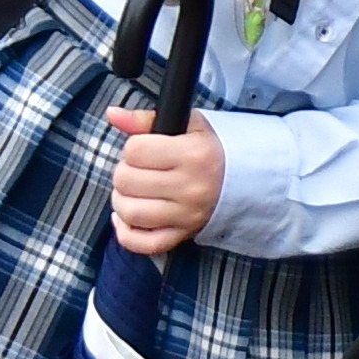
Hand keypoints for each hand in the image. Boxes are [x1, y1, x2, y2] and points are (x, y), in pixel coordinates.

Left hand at [106, 105, 225, 255]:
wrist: (245, 179)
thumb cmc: (211, 149)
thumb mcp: (186, 125)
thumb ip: (145, 120)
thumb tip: (113, 114)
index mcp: (193, 155)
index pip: (135, 151)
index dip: (133, 147)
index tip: (145, 149)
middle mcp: (190, 188)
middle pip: (126, 181)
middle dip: (125, 172)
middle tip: (138, 169)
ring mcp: (186, 215)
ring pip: (129, 212)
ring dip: (122, 199)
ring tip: (133, 190)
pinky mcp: (183, 235)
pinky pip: (143, 243)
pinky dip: (126, 232)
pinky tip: (126, 217)